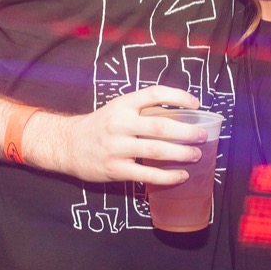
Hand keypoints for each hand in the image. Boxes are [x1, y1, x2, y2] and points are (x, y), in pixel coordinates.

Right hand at [30, 85, 209, 184]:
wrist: (68, 144)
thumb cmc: (100, 126)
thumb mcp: (117, 109)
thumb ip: (142, 110)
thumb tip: (180, 114)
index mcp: (123, 104)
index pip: (154, 93)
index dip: (177, 96)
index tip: (195, 104)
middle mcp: (120, 123)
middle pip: (159, 126)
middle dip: (186, 132)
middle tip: (202, 135)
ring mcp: (117, 147)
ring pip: (155, 151)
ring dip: (180, 154)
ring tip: (196, 154)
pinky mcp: (115, 169)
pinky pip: (147, 174)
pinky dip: (167, 176)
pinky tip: (181, 175)